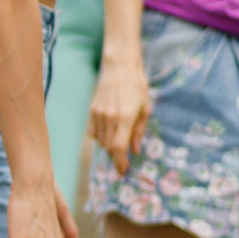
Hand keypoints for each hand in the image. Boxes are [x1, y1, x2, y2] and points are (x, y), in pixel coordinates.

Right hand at [88, 50, 151, 174]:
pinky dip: (101, 136)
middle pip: (108, 146)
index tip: (123, 170)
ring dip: (109, 145)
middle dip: (116, 155)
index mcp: (125, 118)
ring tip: (118, 142)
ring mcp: (98, 113)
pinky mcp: (92, 110)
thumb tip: (134, 150)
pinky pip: (94, 131)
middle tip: (124, 159)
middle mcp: (109, 117)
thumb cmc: (137, 86)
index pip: (118, 148)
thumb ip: (139, 131)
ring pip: (100, 140)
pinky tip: (109, 131)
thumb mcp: (145, 109)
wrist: (120, 67)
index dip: (120, 162)